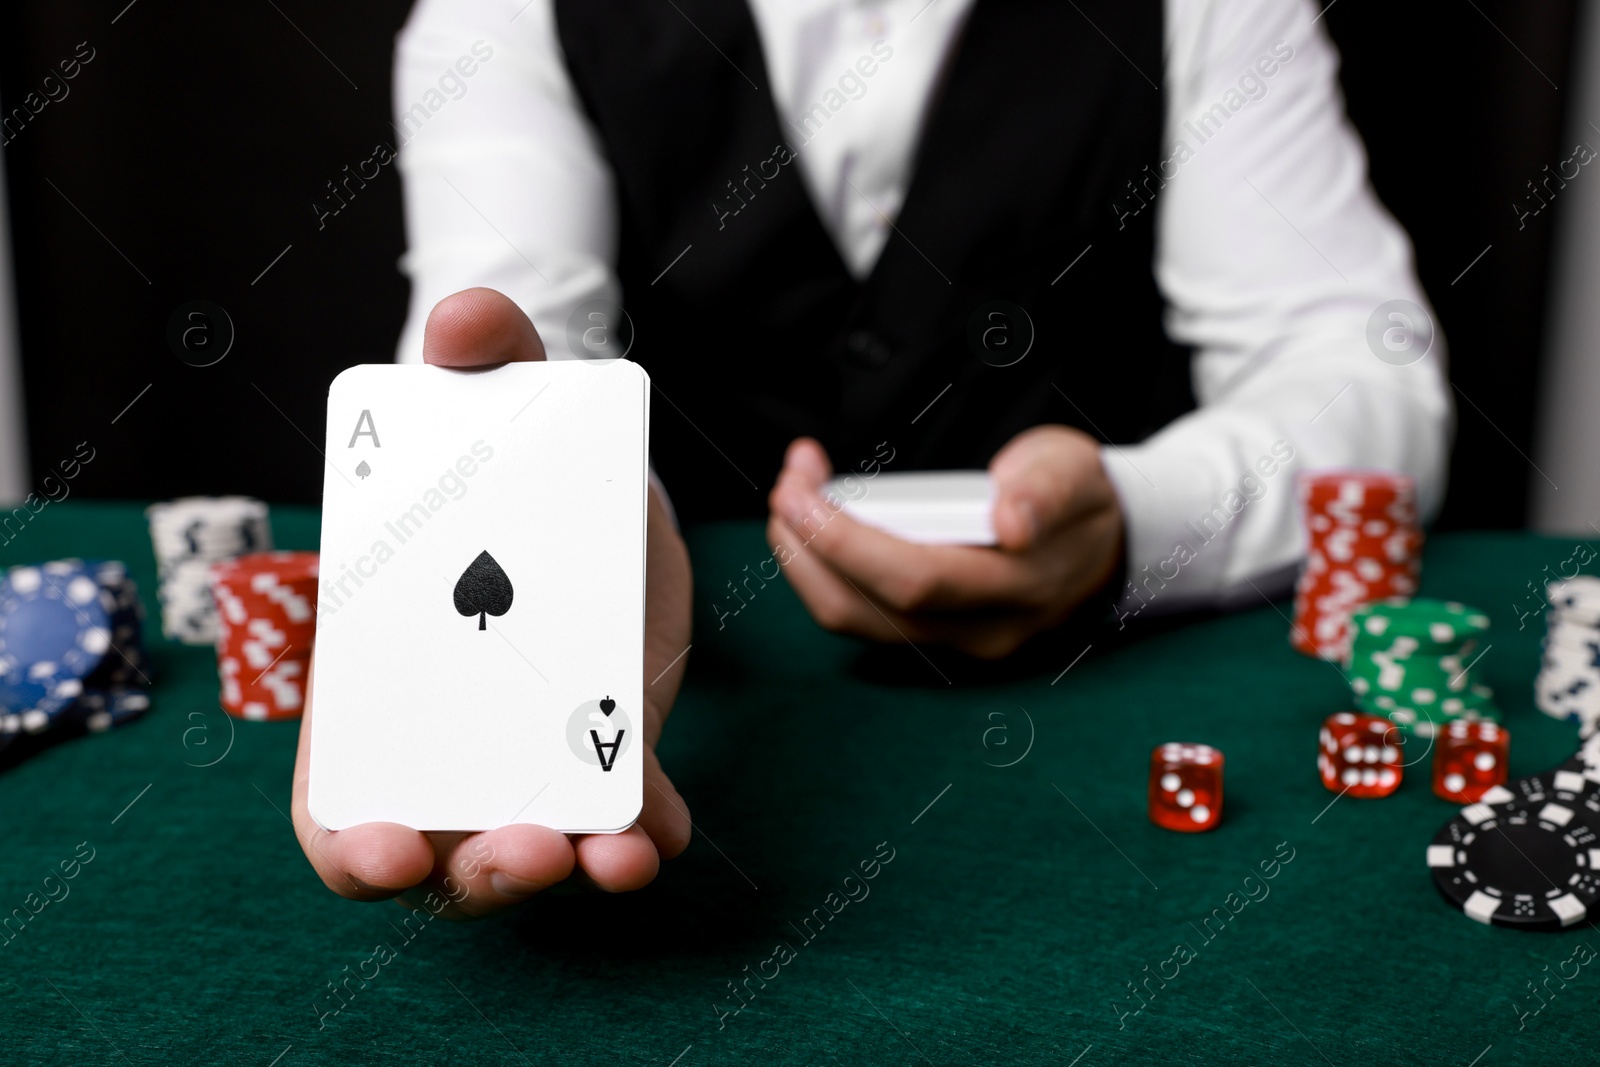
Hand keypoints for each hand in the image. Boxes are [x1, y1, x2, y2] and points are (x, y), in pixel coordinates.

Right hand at [291, 288, 692, 916]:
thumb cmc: (523, 466)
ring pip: (535, 852)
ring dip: (568, 870)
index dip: (351, 844)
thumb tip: (464, 318)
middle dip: (479, 873)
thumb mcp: (511, 416)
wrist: (601, 491)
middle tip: (525, 846)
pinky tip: (663, 826)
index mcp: (386, 686)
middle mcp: (453, 744)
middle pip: (442, 857)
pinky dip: (644, 834)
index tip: (384, 847)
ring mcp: (534, 758)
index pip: (341, 802)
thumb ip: (485, 359)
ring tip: (614, 856)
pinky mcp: (614, 756)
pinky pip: (625, 822)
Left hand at [766, 426, 1122, 658]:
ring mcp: (956, 640)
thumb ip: (1045, 492)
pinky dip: (824, 571)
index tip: (802, 489)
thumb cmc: (1080, 498)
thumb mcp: (1074, 472)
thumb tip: (1011, 521)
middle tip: (786, 485)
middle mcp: (983, 629)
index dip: (846, 541)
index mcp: (1020, 586)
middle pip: (867, 610)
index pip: (915, 580)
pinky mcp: (935, 634)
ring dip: (804, 562)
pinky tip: (815, 523)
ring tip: (791, 499)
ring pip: (855, 620)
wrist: (1106, 545)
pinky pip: (862, 614)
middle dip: (807, 548)